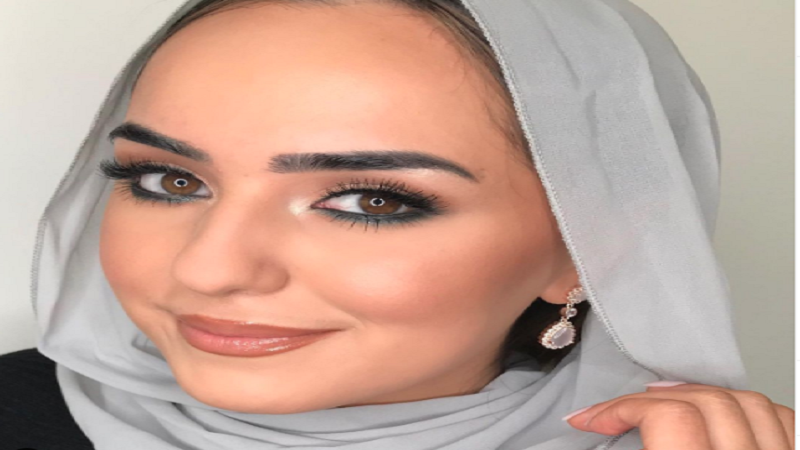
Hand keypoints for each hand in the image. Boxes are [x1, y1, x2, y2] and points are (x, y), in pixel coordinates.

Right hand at [562, 382, 794, 448]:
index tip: (592, 419)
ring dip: (702, 395)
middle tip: (620, 414)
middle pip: (709, 402)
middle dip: (653, 398)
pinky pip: (785, 423)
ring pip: (752, 405)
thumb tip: (587, 426)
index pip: (670, 417)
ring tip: (668, 402)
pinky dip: (751, 410)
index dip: (620, 408)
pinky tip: (723, 419)